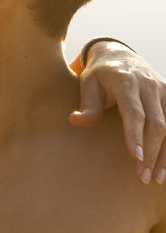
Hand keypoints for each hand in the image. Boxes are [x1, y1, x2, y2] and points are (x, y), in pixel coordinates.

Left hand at [69, 40, 165, 182]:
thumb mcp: (87, 84)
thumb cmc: (99, 75)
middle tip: (141, 176)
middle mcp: (149, 85)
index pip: (134, 111)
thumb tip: (75, 120)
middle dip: (151, 152)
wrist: (119, 54)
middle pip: (156, 123)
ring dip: (165, 154)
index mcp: (125, 81)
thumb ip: (87, 105)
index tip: (135, 157)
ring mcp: (163, 90)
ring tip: (155, 178)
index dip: (135, 134)